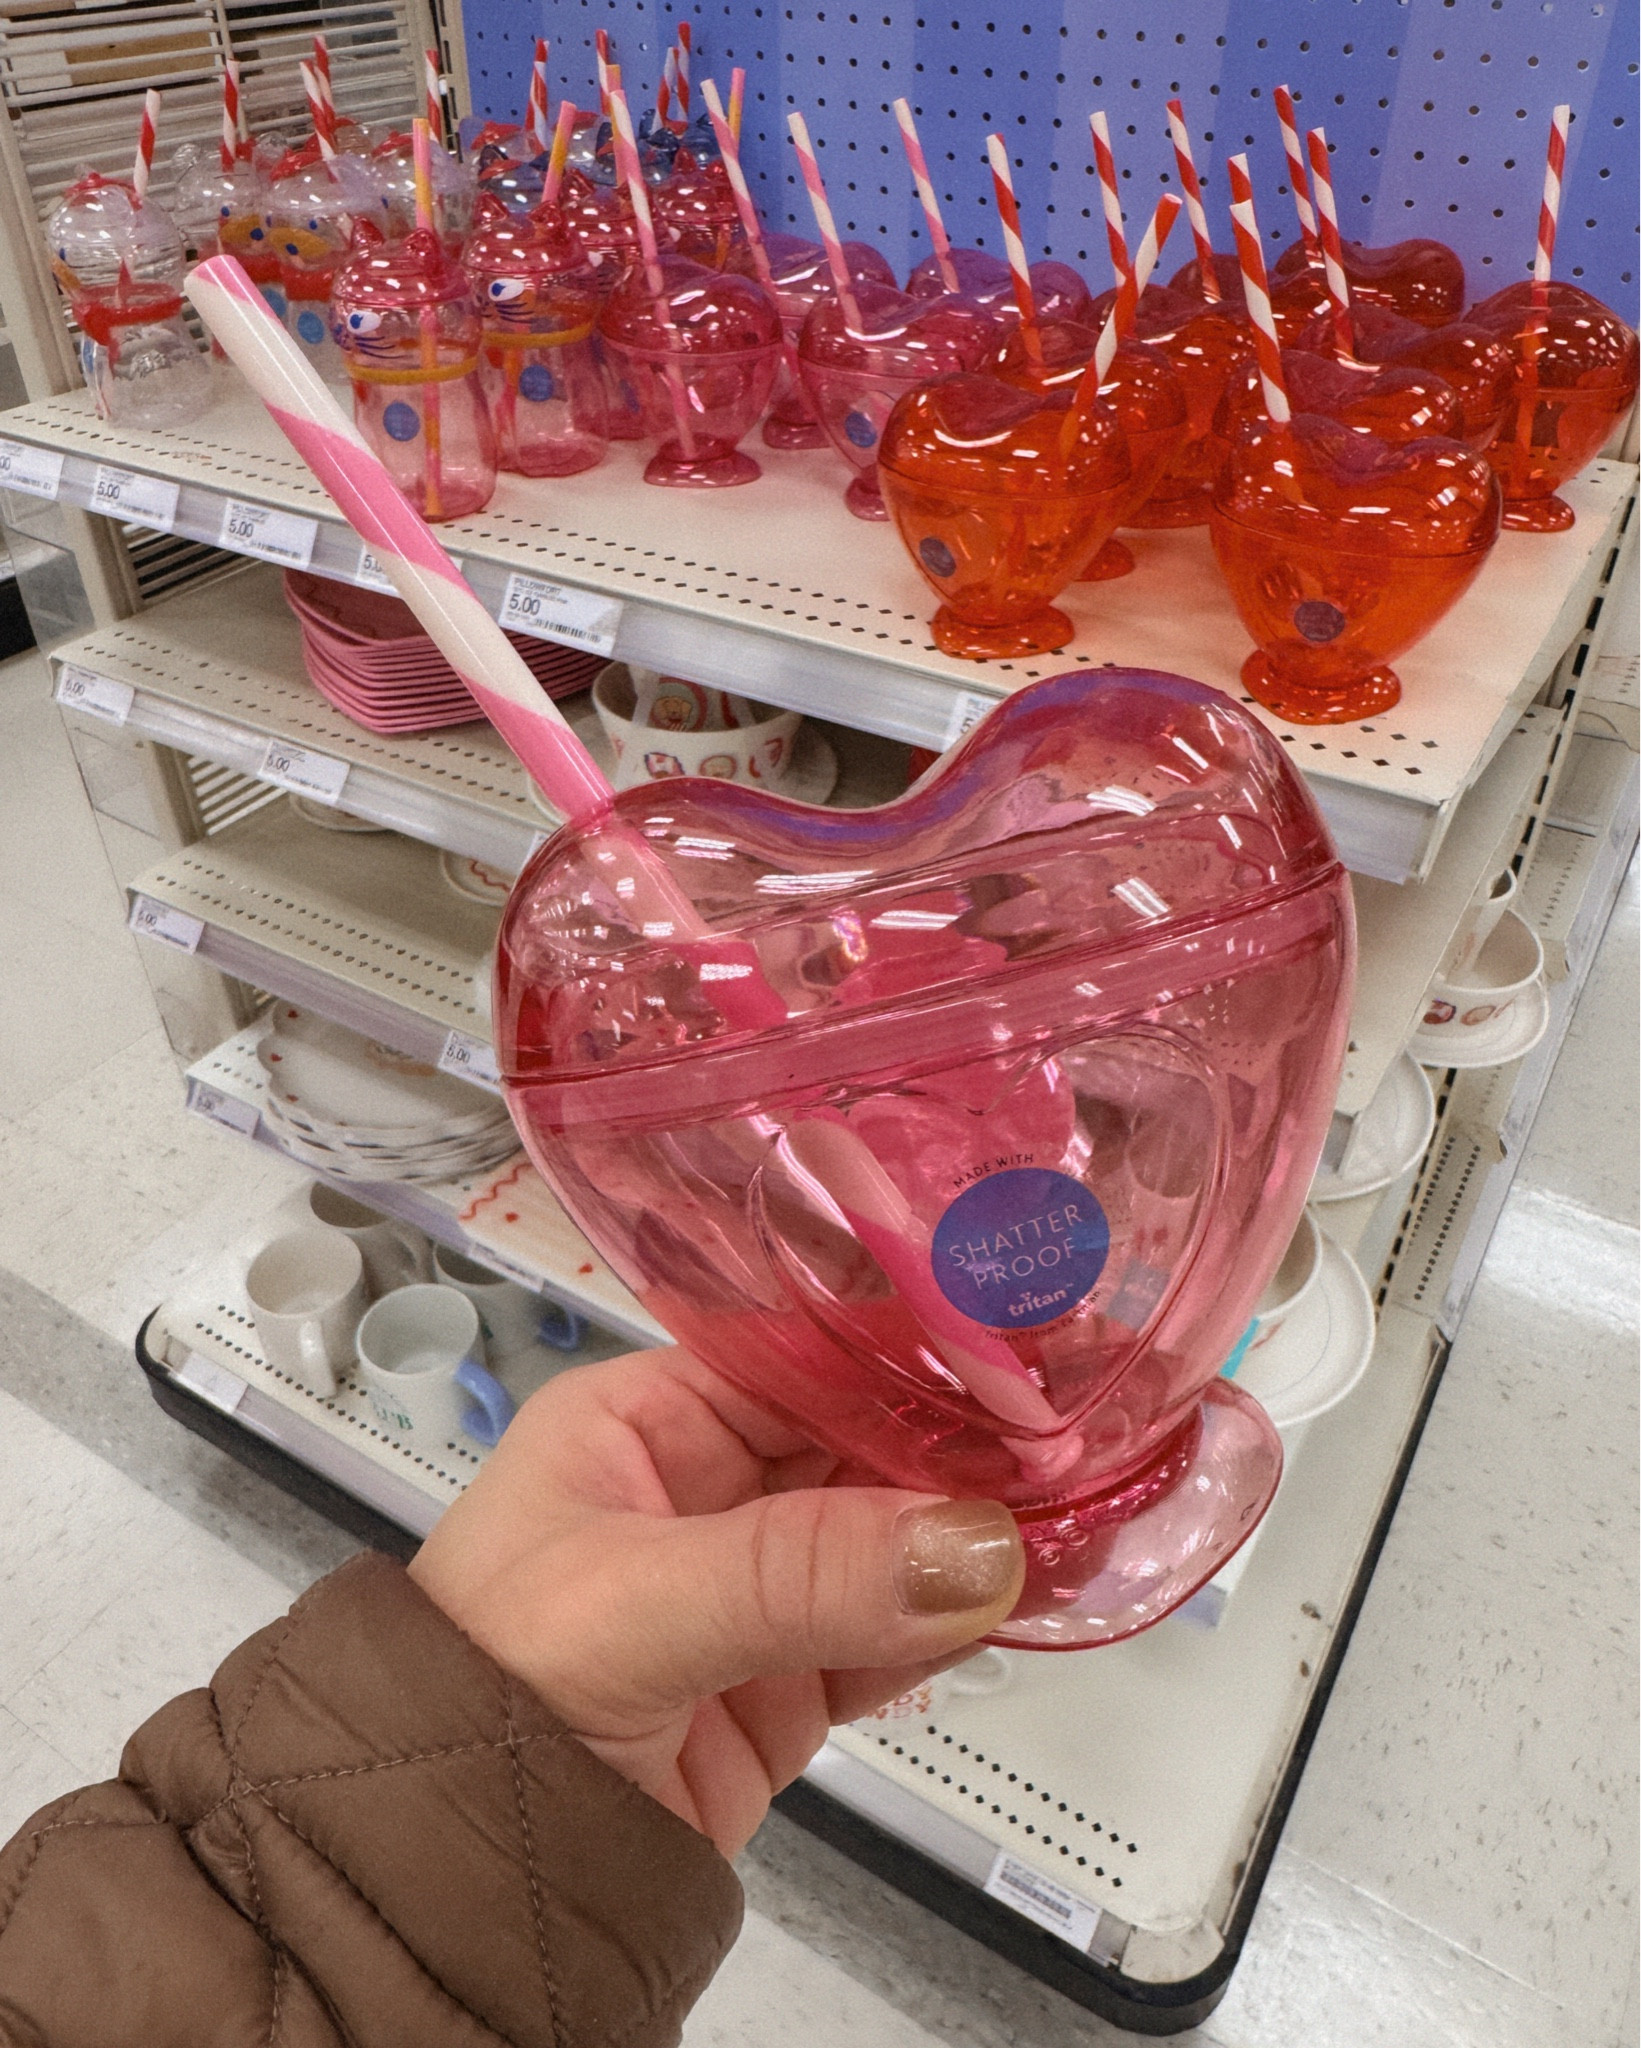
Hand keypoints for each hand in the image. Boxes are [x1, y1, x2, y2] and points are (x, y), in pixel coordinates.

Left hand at [408, 1346, 1023, 1857]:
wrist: (448, 1884)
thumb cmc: (477, 1694)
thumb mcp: (628, 1605)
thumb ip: (798, 1571)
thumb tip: (973, 1545)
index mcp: (648, 1419)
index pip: (801, 1352)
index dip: (905, 1347)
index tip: (1017, 1343)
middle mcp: (707, 1487)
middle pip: (864, 1438)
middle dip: (965, 1437)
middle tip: (1079, 1427)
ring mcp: (756, 1588)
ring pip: (896, 1536)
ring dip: (982, 1526)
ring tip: (1086, 1501)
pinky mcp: (790, 1683)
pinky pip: (898, 1632)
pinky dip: (964, 1618)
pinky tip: (1033, 1592)